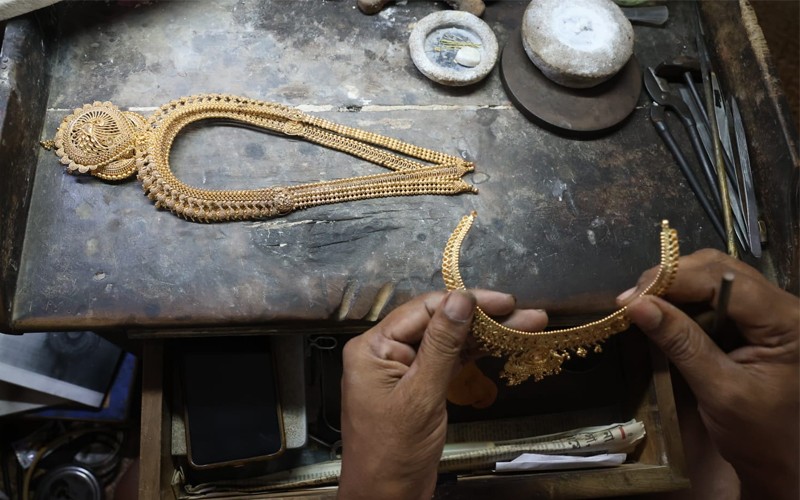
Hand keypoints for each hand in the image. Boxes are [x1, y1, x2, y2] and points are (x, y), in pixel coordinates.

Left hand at [338, 290, 546, 498]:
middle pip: (438, 322)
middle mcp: (385, 351)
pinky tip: (501, 345)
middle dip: (482, 318)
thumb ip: (442, 346)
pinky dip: (475, 355)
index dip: (464, 302)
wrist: (386, 498)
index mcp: (372, 347)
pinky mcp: (419, 386)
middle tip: (523, 313)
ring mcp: (403, 369)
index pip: (422, 310)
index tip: (502, 302)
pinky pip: (449, 361)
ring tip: (525, 325)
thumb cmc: (392, 453)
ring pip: (448, 341)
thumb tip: (460, 301)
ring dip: (485, 335)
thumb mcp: (420, 396)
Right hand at [618, 249, 798, 499]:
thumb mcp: (719, 390)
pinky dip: (684, 299)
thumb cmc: (759, 435)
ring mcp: (769, 311)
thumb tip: (636, 305)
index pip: (725, 281)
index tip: (630, 298)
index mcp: (787, 321)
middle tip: (632, 300)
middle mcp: (783, 306)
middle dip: (672, 279)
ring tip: (641, 304)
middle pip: (720, 269)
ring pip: (715, 276)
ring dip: (675, 287)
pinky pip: (715, 294)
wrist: (781, 462)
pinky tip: (662, 312)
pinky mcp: (754, 320)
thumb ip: (681, 343)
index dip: (674, 280)